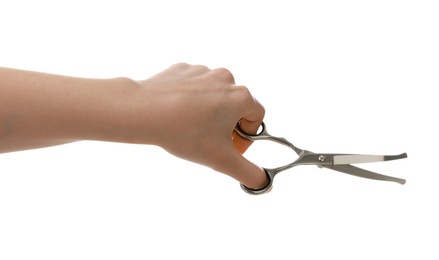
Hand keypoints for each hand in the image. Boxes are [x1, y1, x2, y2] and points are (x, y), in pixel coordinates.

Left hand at [137, 63, 266, 188]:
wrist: (144, 111)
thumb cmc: (184, 132)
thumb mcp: (220, 159)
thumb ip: (248, 173)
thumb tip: (263, 183)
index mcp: (241, 97)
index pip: (257, 117)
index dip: (246, 137)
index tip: (229, 148)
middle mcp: (225, 79)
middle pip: (236, 106)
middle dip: (227, 125)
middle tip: (209, 142)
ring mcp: (202, 71)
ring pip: (214, 96)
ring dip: (209, 112)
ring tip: (190, 128)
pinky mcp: (183, 69)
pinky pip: (194, 87)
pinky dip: (191, 100)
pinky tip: (177, 113)